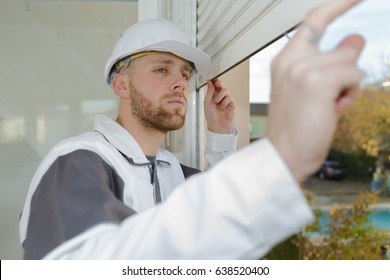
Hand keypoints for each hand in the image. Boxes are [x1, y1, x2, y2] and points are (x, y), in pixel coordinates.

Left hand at [204, 79, 234, 133]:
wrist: (217, 124)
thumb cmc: (211, 115)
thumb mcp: (207, 102)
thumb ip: (209, 91)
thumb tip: (210, 82)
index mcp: (213, 95)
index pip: (214, 85)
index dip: (214, 81)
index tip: (213, 79)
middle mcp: (220, 96)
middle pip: (221, 85)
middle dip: (219, 83)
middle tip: (217, 84)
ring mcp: (226, 99)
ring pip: (225, 90)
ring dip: (220, 95)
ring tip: (216, 102)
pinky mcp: (231, 103)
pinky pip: (229, 97)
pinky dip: (224, 102)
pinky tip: (222, 108)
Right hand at [267, 0, 364, 182]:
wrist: (283, 155)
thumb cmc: (295, 128)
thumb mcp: (311, 91)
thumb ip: (330, 63)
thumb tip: (356, 38)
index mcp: (285, 61)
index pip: (314, 21)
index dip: (338, 6)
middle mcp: (291, 59)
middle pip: (342, 48)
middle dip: (347, 73)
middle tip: (332, 98)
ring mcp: (302, 68)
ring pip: (350, 62)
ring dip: (347, 88)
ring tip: (326, 106)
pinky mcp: (317, 80)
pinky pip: (353, 75)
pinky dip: (349, 94)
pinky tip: (331, 108)